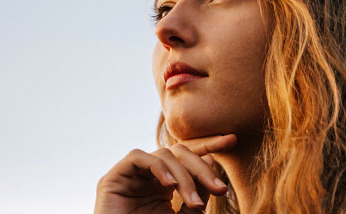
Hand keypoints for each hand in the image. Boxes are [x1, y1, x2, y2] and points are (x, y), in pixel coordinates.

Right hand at [94, 134, 236, 213]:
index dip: (209, 145)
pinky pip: (138, 157)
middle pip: (180, 153)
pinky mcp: (113, 178)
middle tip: (220, 189)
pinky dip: (158, 167)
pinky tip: (170, 185)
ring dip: (184, 176)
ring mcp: (130, 175)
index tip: (232, 141)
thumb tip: (209, 160)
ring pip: (163, 154)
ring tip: (194, 203)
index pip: (188, 156)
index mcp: (165, 183)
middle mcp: (148, 175)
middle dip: (202, 168)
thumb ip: (197, 193)